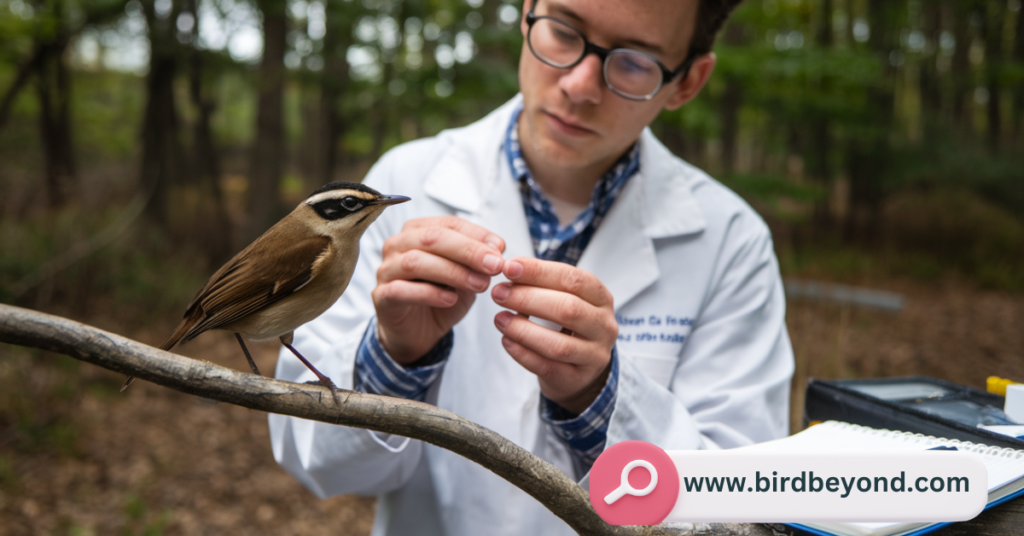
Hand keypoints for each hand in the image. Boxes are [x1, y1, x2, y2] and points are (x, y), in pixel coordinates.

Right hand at [373, 217, 504, 363]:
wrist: (419, 332)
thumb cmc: (441, 297)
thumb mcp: (466, 276)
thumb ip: (477, 261)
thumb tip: (497, 248)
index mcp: (418, 231)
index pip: (448, 224)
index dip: (476, 234)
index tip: (501, 249)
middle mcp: (397, 245)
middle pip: (431, 238)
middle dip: (468, 250)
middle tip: (495, 265)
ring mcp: (386, 270)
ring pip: (415, 262)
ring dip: (453, 272)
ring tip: (480, 285)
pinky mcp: (382, 296)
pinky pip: (401, 290)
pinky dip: (429, 293)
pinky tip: (451, 299)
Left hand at [490, 257, 617, 413]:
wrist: (580, 370)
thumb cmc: (567, 326)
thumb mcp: (563, 299)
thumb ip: (542, 285)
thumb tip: (510, 269)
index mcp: (601, 298)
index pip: (574, 279)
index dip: (540, 271)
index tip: (509, 267)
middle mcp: (604, 326)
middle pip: (568, 308)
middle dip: (528, 298)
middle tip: (498, 293)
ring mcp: (594, 356)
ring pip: (558, 344)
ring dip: (523, 330)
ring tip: (499, 319)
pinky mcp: (577, 379)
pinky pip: (547, 367)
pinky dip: (523, 353)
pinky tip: (506, 341)